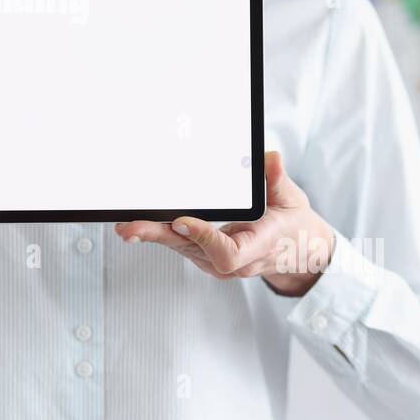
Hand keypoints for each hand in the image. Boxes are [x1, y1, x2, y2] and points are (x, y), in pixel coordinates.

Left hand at [113, 150, 335, 296]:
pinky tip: (139, 223)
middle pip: (192, 250)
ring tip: (125, 225)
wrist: (294, 249)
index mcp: (257, 247)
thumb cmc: (291, 222)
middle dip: (160, 236)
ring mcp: (216, 261)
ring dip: (153, 235)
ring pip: (181, 248)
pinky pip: (180, 244)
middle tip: (130, 228)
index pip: (226, 253)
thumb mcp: (292, 198)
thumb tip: (270, 158)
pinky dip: (161, 232)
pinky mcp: (204, 256)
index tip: (183, 221)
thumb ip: (278, 179)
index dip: (203, 238)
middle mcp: (234, 261)